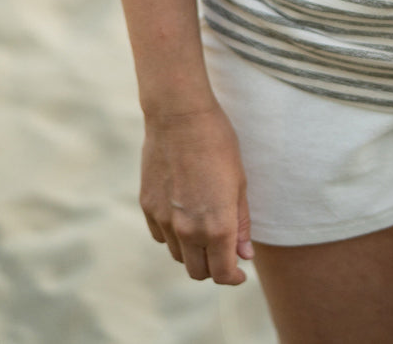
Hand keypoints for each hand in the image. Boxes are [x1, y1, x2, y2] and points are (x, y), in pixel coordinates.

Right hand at [140, 101, 253, 284]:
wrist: (179, 115)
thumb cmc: (218, 143)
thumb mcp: (240, 182)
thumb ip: (241, 222)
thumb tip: (244, 254)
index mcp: (217, 226)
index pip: (222, 273)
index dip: (232, 277)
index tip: (239, 271)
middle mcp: (188, 230)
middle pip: (198, 272)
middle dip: (213, 267)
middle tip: (223, 250)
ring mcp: (164, 220)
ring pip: (178, 255)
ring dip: (192, 251)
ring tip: (204, 226)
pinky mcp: (147, 207)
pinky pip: (160, 236)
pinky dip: (173, 235)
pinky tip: (183, 213)